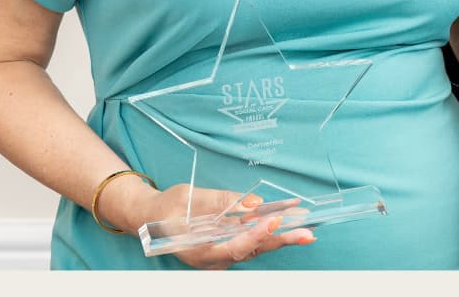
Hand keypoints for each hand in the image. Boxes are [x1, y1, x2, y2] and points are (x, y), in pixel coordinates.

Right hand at [101, 177, 315, 268]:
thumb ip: (221, 202)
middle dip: (281, 241)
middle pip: (253, 250)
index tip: (275, 221)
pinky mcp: (226, 246)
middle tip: (308, 234)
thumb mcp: (189, 199)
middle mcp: (214, 259)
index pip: (236, 247)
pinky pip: (250, 240)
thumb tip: (254, 203)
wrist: (150, 218)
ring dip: (280, 237)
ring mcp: (221, 255)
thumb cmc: (166, 208)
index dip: (257, 235)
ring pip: (255, 247)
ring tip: (305, 227)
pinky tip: (286, 220)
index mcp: (201, 252)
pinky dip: (269, 231)